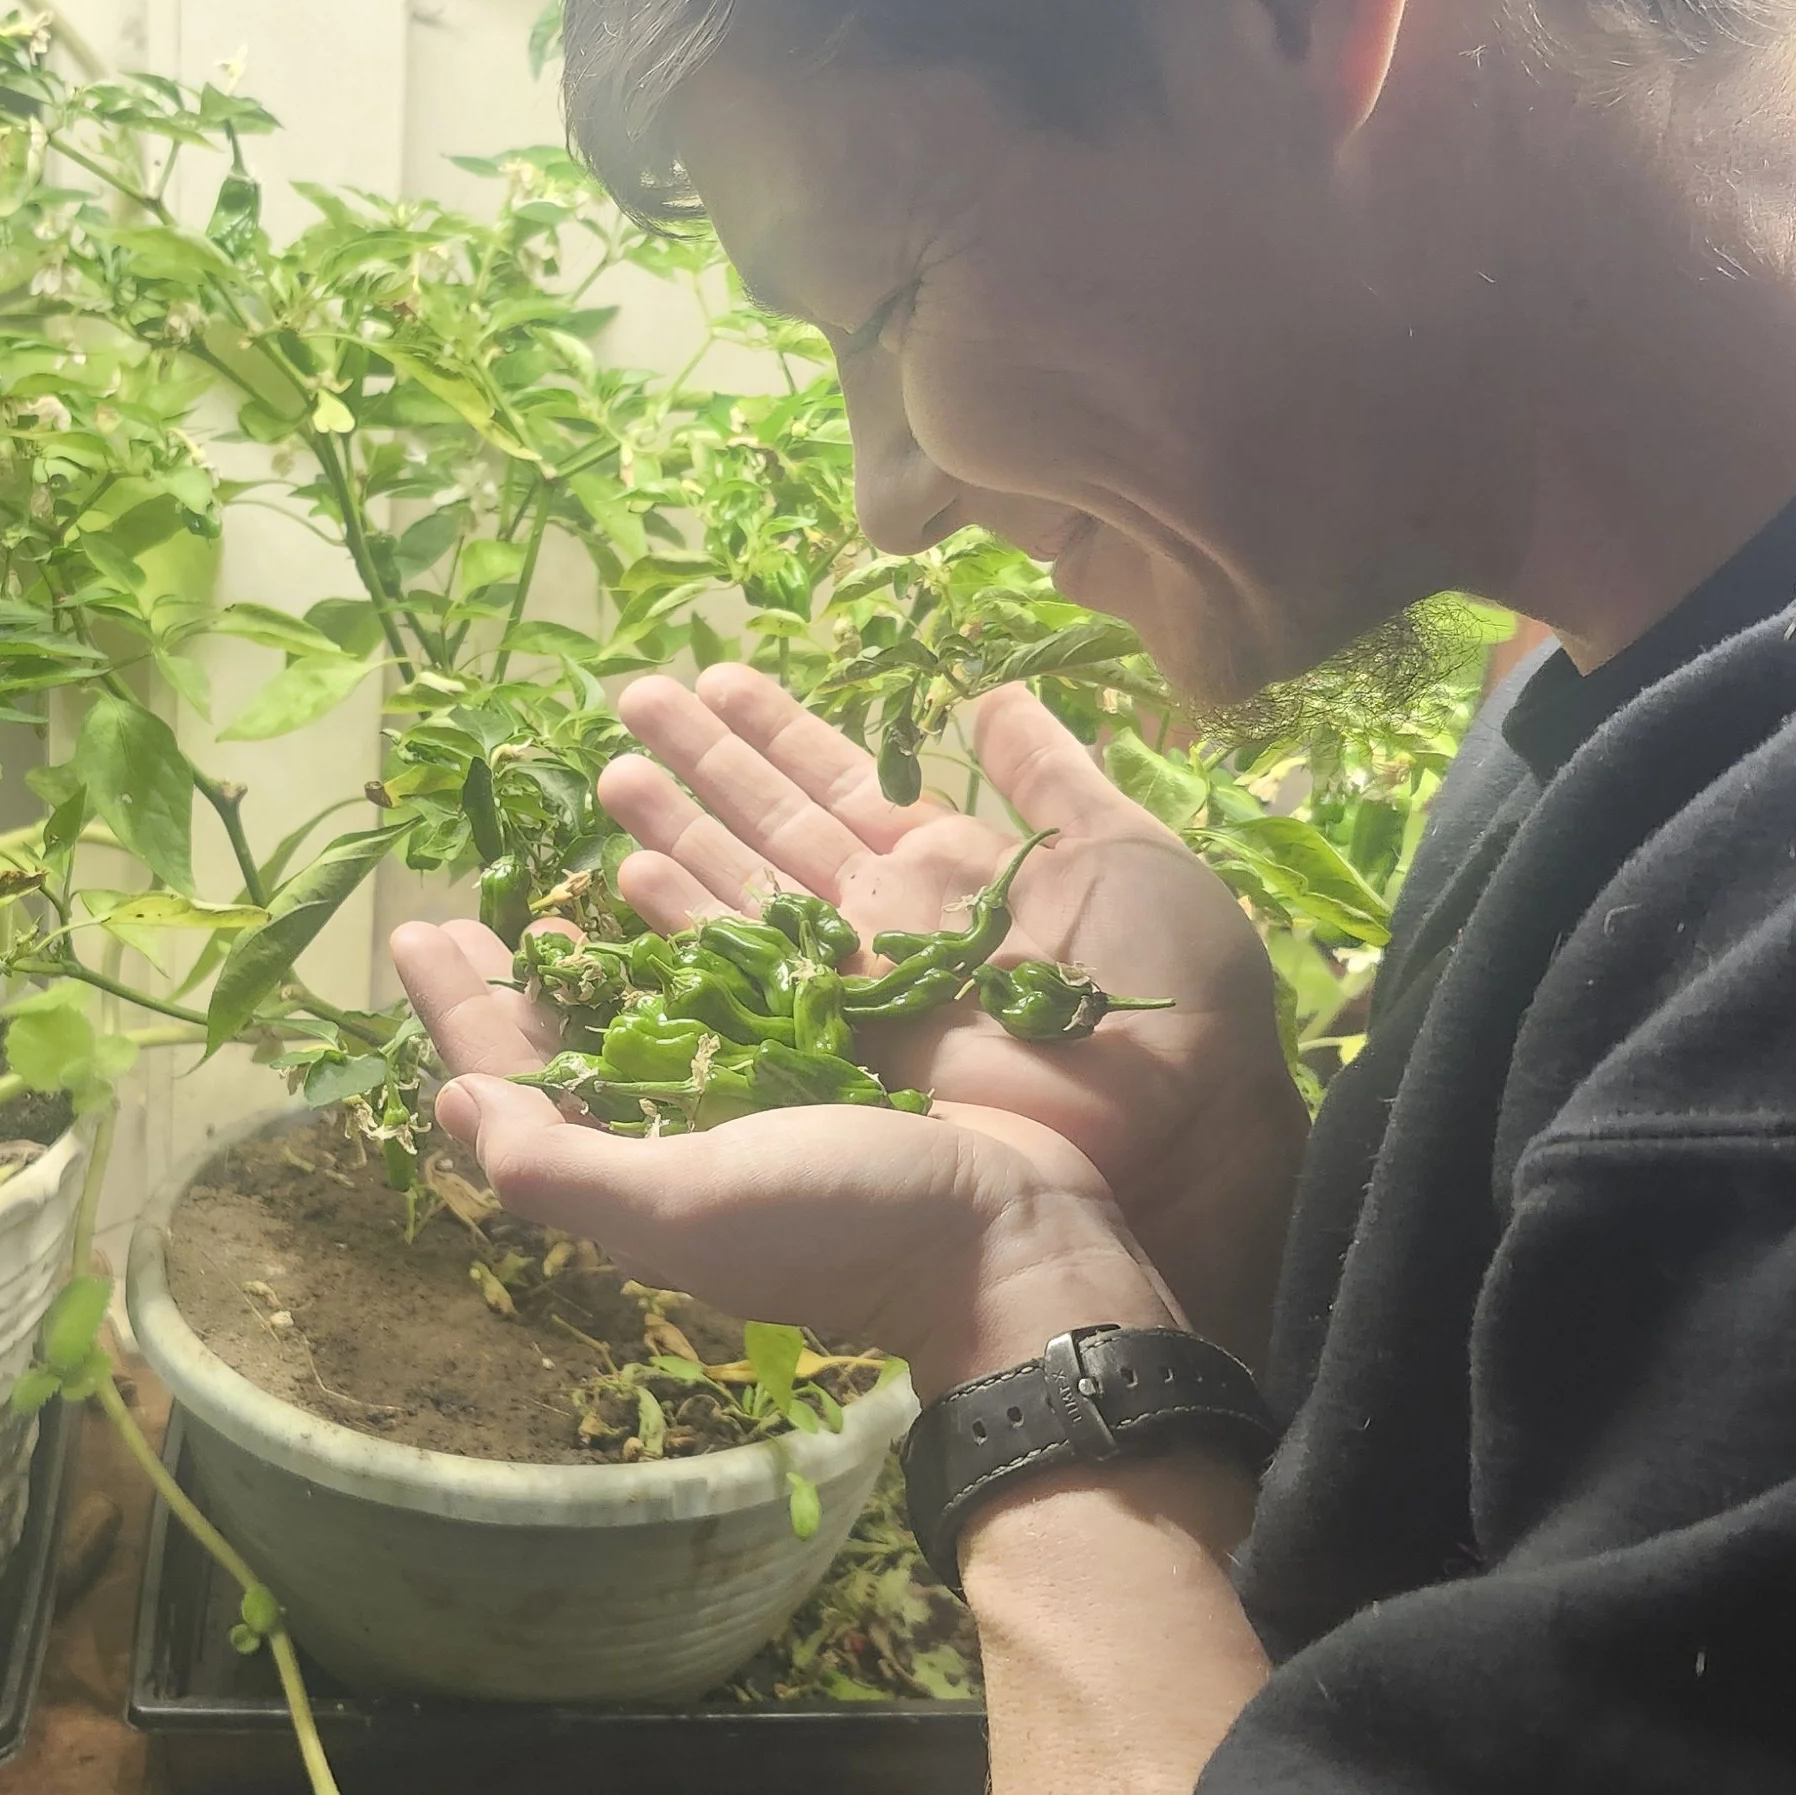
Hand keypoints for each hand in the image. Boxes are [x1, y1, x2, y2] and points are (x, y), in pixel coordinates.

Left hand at [379, 947, 1168, 1397]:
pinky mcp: (817, 1081)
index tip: (423, 932)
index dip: (459, 1018)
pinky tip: (674, 911)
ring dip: (588, 959)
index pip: (512, 1094)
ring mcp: (748, 1114)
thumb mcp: (689, 1205)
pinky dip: (685, 952)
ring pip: (637, 1023)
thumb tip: (463, 1108)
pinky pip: (724, 1003)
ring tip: (551, 898)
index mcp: (629, 1183)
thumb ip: (564, 1170)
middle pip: (561, 1057)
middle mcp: (675, 1149)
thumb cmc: (847, 1224)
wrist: (1012, 1235)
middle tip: (457, 918)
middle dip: (504, 991)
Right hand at [595, 667, 1306, 1363]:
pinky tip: (631, 873)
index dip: (779, 730)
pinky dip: (687, 921)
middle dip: (704, 761)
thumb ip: (1050, 774)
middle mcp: (887, 917)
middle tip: (633, 694)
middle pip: (773, 825)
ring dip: (677, 825)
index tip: (717, 678)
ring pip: (743, 887)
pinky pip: (747, 972)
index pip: (843, 781)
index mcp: (950, 866)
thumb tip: (993, 696)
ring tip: (612, 768)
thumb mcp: (1121, 847)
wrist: (1183, 1116)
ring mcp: (855, 980)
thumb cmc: (1172, 985)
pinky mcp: (838, 1040)